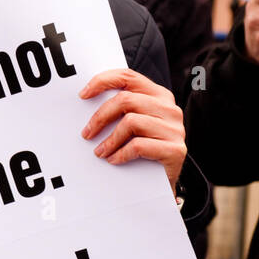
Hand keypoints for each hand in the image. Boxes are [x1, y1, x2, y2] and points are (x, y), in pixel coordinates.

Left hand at [80, 67, 186, 192]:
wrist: (163, 182)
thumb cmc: (145, 149)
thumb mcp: (134, 124)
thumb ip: (122, 109)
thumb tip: (87, 100)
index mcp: (159, 95)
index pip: (128, 77)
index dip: (103, 81)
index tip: (83, 95)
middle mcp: (169, 108)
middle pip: (126, 100)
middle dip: (100, 117)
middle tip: (87, 133)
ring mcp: (174, 129)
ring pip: (131, 122)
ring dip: (109, 140)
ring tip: (100, 152)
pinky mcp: (175, 150)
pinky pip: (139, 146)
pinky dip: (121, 154)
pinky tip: (114, 160)